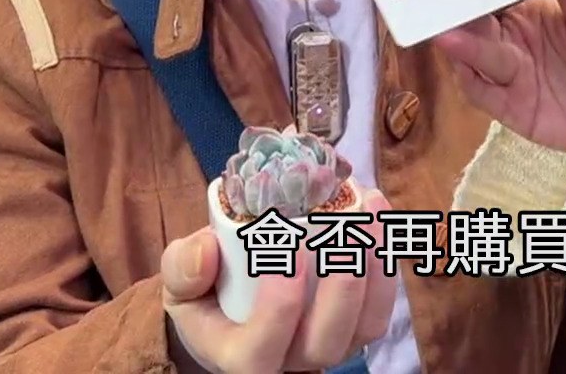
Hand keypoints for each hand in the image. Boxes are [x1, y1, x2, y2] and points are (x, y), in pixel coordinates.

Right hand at [161, 190, 398, 372]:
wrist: (230, 302)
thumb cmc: (205, 292)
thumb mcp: (179, 281)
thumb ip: (182, 268)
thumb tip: (208, 249)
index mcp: (241, 356)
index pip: (261, 351)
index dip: (279, 306)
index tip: (285, 246)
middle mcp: (292, 361)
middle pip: (326, 343)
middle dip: (343, 284)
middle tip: (344, 224)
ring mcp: (330, 347)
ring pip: (365, 326)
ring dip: (375, 266)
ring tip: (369, 207)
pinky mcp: (356, 328)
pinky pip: (382, 306)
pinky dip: (386, 259)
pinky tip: (377, 212)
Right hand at [432, 0, 565, 153]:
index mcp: (527, 13)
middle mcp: (512, 41)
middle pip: (475, 25)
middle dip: (457, 13)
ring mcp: (509, 75)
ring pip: (475, 58)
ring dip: (461, 47)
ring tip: (447, 35)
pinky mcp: (509, 108)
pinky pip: (481, 94)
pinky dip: (470, 81)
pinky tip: (463, 68)